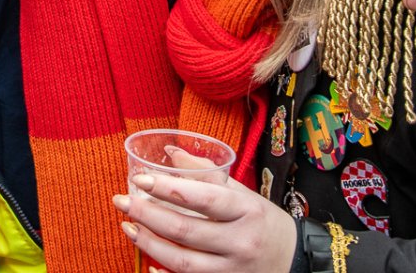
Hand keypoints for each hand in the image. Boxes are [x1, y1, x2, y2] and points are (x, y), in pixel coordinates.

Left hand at [114, 171, 296, 272]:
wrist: (293, 259)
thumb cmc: (262, 221)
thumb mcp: (242, 194)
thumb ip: (206, 174)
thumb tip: (170, 154)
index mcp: (246, 210)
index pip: (204, 198)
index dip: (168, 189)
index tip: (139, 180)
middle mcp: (240, 241)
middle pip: (185, 230)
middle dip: (147, 215)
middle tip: (121, 201)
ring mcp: (232, 269)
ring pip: (182, 261)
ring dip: (149, 244)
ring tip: (128, 227)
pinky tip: (148, 263)